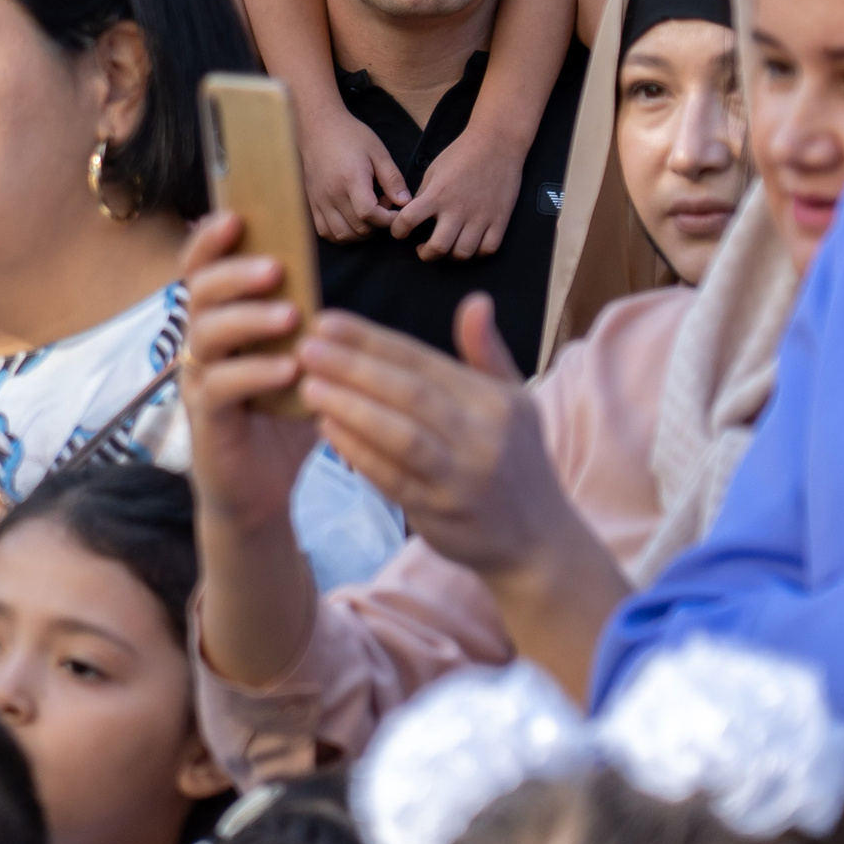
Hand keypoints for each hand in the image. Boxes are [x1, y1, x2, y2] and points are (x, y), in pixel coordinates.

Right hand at [178, 213, 321, 531]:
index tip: (238, 216)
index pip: (202, 268)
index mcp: (220, 321)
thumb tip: (323, 270)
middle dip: (232, 272)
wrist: (260, 493)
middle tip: (273, 267)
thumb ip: (303, 320)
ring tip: (289, 315)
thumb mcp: (297, 358)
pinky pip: (222, 387)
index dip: (211, 240)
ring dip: (248, 319)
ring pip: (207, 334)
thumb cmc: (280, 418)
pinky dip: (255, 374)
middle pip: (198, 292)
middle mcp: (202, 345)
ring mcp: (200, 381)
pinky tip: (288, 369)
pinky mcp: (207, 420)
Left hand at [295, 294, 627, 694]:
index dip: (371, 339)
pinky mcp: (440, 513)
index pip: (422, 360)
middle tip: (306, 347)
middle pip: (409, 393)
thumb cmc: (518, 460)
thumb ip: (487, 353)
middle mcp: (481, 436)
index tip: (326, 320)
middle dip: (353, 367)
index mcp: (494, 401)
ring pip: (399, 436)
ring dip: (350, 408)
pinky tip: (326, 428)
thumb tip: (475, 300)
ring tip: (309, 385)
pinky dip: (357, 451)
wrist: (537, 543)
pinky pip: (392, 478)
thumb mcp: (516, 402)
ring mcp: (461, 477)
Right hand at [296, 99, 406, 242]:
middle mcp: (332, 194)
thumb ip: (392, 179)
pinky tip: (351, 221)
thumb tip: (405, 202)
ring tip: (368, 215)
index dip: (387, 219)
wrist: (318, 127)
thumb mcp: (378, 152)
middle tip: (382, 206)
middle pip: (358, 228)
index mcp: (351, 179)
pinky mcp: (312, 203)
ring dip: (360, 233)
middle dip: (378, 225)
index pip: (369, 214)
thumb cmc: (350, 136)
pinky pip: (325, 232)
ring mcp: (319, 201)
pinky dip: (341, 234)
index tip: (396, 210)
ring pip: (342, 235)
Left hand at [389, 121, 526, 258]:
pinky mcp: (500, 219)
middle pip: (438, 248)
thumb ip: (423, 195)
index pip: (407, 221)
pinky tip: (470, 243)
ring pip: (463, 253)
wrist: (497, 142)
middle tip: (423, 249)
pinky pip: (488, 249)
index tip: (400, 232)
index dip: (398, 231)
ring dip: (451, 256)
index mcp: (437, 194)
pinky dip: (477, 252)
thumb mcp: (433, 170)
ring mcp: (481, 216)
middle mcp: (458, 208)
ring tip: (447, 247)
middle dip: (426, 254)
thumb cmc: (461, 154)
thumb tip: (412, 217)